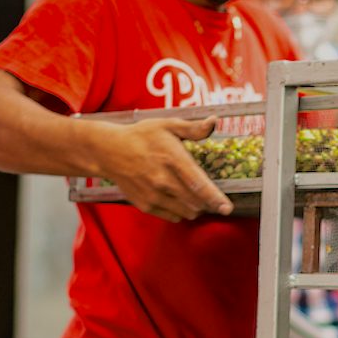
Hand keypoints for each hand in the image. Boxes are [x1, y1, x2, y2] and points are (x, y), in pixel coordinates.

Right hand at [96, 117, 233, 221]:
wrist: (110, 151)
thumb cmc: (141, 136)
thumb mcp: (167, 125)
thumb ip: (193, 128)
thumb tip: (214, 122)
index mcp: (172, 159)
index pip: (198, 184)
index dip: (215, 198)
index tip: (227, 208)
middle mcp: (162, 180)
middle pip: (195, 202)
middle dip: (209, 204)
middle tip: (213, 199)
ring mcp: (153, 195)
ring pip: (186, 212)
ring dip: (196, 208)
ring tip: (195, 197)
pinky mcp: (145, 205)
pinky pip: (172, 216)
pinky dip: (181, 212)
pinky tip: (179, 199)